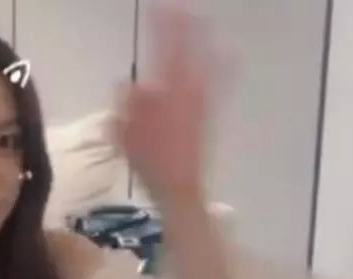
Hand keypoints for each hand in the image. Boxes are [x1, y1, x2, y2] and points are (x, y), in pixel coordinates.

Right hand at [116, 3, 217, 210]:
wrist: (181, 186)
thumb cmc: (149, 160)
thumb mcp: (126, 131)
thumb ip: (128, 103)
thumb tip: (128, 83)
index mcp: (167, 89)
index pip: (162, 48)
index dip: (161, 25)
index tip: (158, 6)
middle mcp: (189, 88)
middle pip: (188, 48)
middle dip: (184, 25)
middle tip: (178, 6)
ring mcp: (203, 98)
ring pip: (205, 59)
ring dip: (201, 38)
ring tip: (199, 19)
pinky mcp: (209, 109)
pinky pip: (218, 78)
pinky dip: (222, 62)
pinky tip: (227, 52)